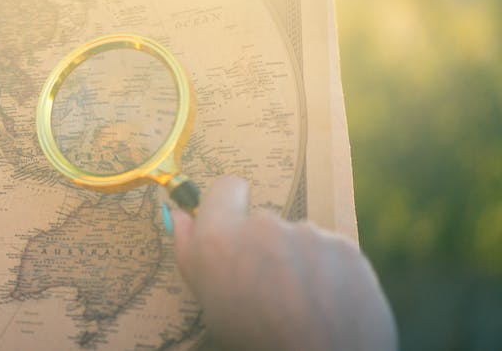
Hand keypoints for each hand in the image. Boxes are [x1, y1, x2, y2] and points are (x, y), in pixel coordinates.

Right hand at [171, 176, 396, 349]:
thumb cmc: (255, 342)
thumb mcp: (209, 302)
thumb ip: (191, 251)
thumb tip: (179, 214)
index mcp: (220, 240)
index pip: (225, 188)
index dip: (231, 205)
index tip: (236, 227)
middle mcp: (263, 226)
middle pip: (263, 221)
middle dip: (266, 246)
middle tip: (271, 289)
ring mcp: (308, 234)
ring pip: (299, 238)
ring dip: (299, 260)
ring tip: (303, 302)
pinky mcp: (345, 248)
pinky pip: (332, 251)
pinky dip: (330, 272)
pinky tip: (329, 303)